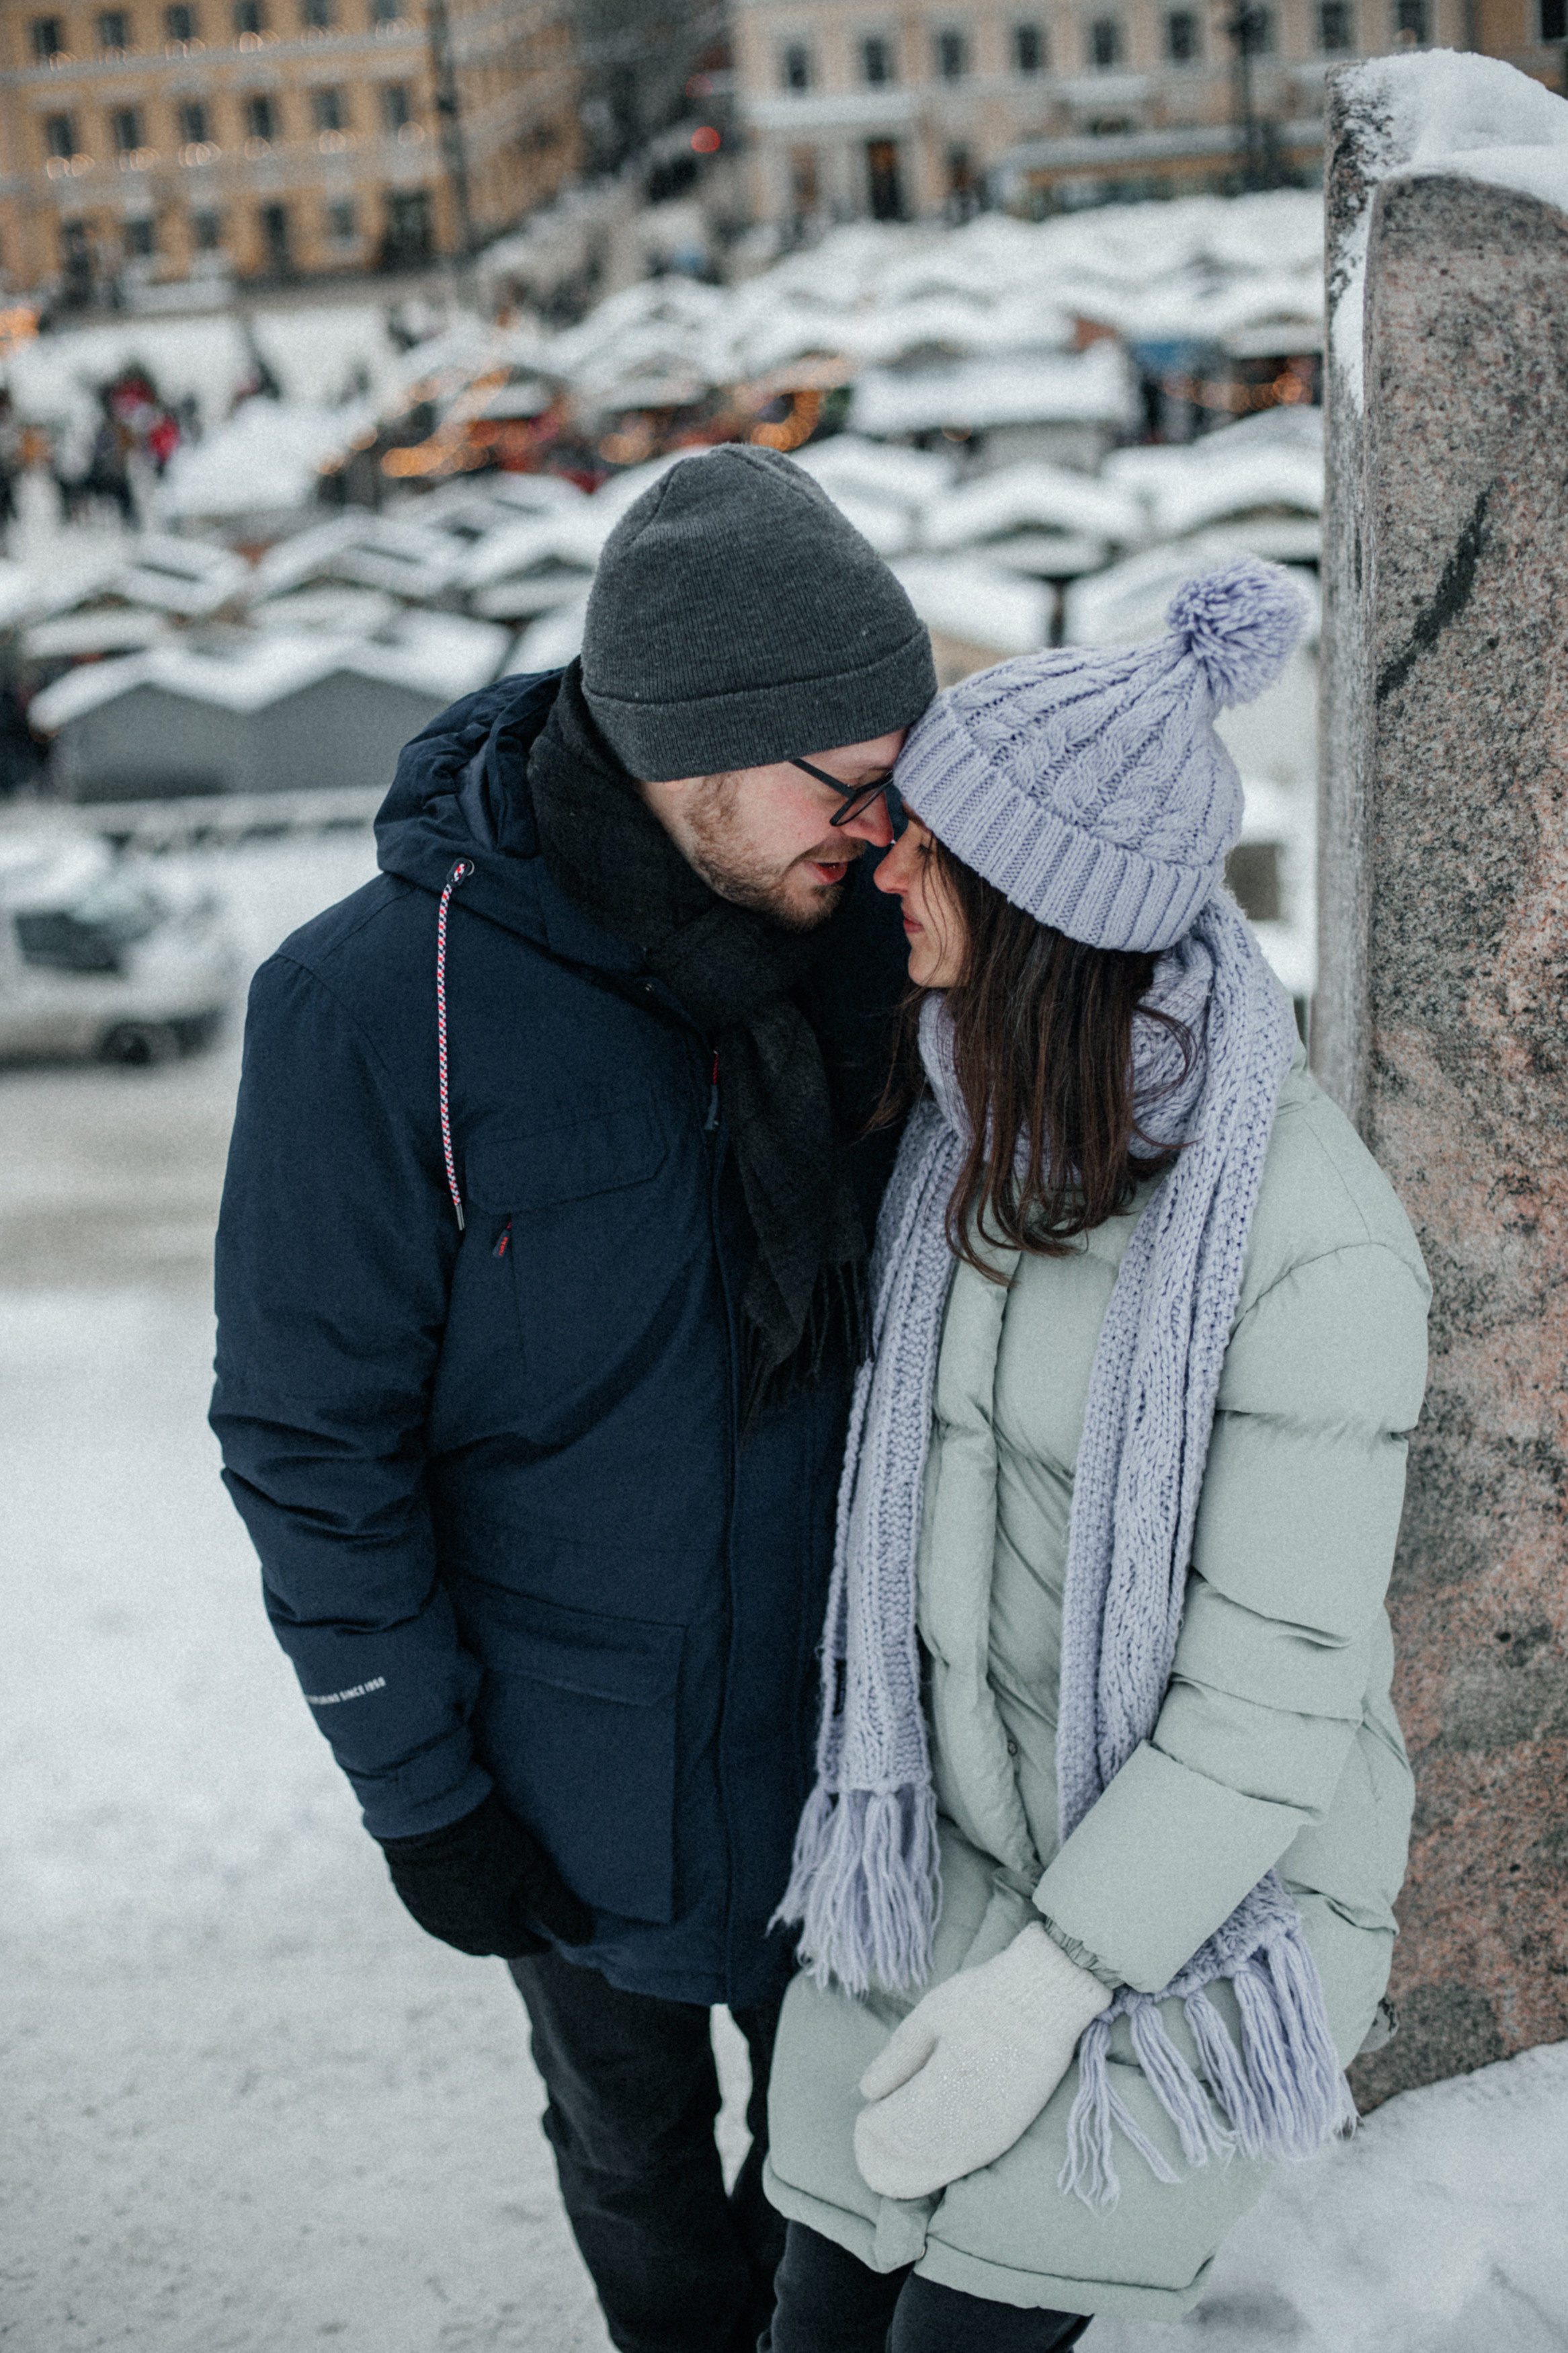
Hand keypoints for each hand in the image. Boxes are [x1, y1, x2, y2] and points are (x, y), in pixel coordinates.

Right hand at [377, 1790, 593, 1957]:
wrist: (424, 1810)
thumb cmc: (484, 1838)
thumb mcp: (530, 1869)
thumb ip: (557, 1906)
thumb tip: (584, 1939)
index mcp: (484, 1930)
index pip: (517, 1947)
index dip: (536, 1943)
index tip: (549, 1938)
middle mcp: (452, 1930)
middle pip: (484, 1945)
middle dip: (505, 1939)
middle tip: (521, 1923)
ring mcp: (425, 1912)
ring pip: (456, 1932)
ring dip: (475, 1926)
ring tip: (490, 1907)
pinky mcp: (406, 1892)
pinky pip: (433, 1913)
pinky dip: (451, 1910)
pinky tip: (456, 1892)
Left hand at [853, 1923, 1111, 2200]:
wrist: (1047, 1999)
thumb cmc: (984, 1998)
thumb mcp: (931, 2014)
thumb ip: (898, 2057)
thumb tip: (868, 2091)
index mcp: (943, 2087)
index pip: (896, 2127)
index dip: (875, 2129)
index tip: (865, 2117)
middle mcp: (968, 2120)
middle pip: (917, 2152)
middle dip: (889, 2151)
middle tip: (873, 2136)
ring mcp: (993, 2130)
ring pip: (943, 2163)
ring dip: (914, 2164)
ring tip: (895, 2151)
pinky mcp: (1010, 2130)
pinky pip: (970, 2159)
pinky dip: (943, 2162)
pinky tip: (930, 2156)